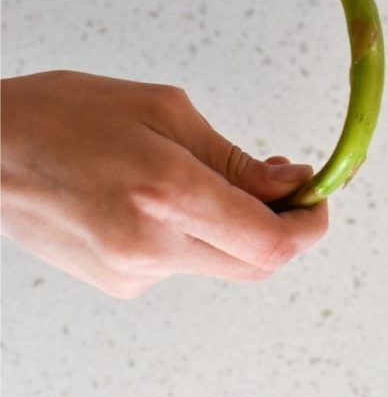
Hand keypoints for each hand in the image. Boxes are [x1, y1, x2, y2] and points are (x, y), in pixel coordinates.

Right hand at [1, 71, 327, 296]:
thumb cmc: (61, 116)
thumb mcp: (160, 111)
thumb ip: (234, 159)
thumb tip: (293, 186)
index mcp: (165, 193)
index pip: (271, 242)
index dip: (309, 225)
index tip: (317, 196)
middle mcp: (152, 246)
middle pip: (257, 264)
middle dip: (282, 229)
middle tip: (282, 188)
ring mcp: (135, 273)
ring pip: (221, 264)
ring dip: (231, 228)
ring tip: (193, 178)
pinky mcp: (122, 285)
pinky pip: (183, 264)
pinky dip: (190, 235)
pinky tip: (148, 200)